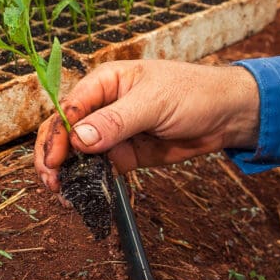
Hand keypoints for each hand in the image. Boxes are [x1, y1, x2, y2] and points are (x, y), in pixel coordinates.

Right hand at [34, 60, 260, 191]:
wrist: (226, 116)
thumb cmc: (193, 93)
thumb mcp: (154, 103)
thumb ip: (116, 121)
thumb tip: (79, 138)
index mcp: (104, 83)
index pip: (69, 108)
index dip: (58, 135)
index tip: (54, 161)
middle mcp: (102, 106)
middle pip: (65, 132)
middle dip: (54, 157)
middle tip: (52, 183)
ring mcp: (112, 132)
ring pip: (78, 154)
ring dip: (68, 174)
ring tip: (64, 195)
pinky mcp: (124, 154)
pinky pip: (100, 169)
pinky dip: (89, 182)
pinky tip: (82, 196)